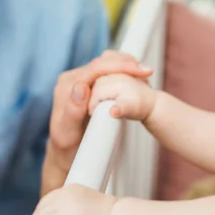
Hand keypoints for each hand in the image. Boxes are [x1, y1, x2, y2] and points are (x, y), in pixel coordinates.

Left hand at [47, 50, 153, 167]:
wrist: (68, 151)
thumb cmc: (69, 147)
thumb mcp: (69, 133)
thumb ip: (72, 111)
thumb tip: (81, 87)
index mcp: (66, 86)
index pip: (95, 68)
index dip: (119, 66)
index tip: (140, 72)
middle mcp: (72, 79)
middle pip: (103, 63)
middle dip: (126, 64)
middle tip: (148, 71)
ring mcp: (80, 79)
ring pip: (107, 64)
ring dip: (127, 65)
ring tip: (145, 73)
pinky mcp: (88, 83)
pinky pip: (108, 70)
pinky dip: (124, 70)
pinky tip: (137, 74)